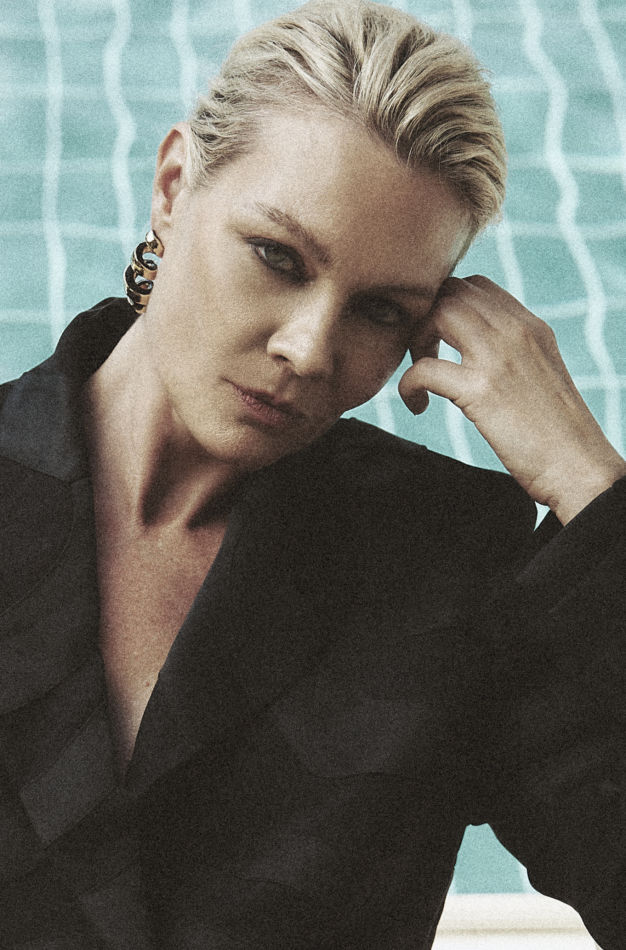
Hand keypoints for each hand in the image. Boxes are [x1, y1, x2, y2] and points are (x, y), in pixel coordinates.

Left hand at [398, 276, 625, 524]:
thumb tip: (477, 351)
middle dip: (426, 319)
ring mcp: (498, 357)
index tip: (440, 339)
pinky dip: (408, 385)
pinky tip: (417, 405)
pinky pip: (424, 369)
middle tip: (425, 356)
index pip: (476, 286)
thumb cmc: (556, 432)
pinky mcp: (481, 391)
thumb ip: (511, 352)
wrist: (577, 466)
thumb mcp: (539, 373)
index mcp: (530, 326)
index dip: (446, 306)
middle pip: (451, 292)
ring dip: (416, 341)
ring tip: (421, 375)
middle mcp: (515, 331)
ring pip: (437, 314)